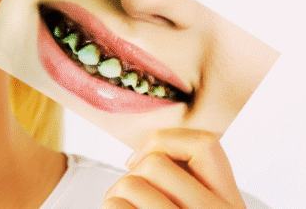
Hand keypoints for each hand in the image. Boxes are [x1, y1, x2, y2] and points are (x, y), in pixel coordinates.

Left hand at [102, 128, 246, 208]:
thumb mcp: (197, 203)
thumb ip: (186, 181)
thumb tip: (145, 152)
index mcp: (232, 206)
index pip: (206, 144)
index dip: (165, 141)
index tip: (140, 160)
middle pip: (155, 164)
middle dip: (132, 176)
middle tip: (128, 196)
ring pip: (131, 183)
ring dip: (115, 194)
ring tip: (123, 207)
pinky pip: (116, 205)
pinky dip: (110, 206)